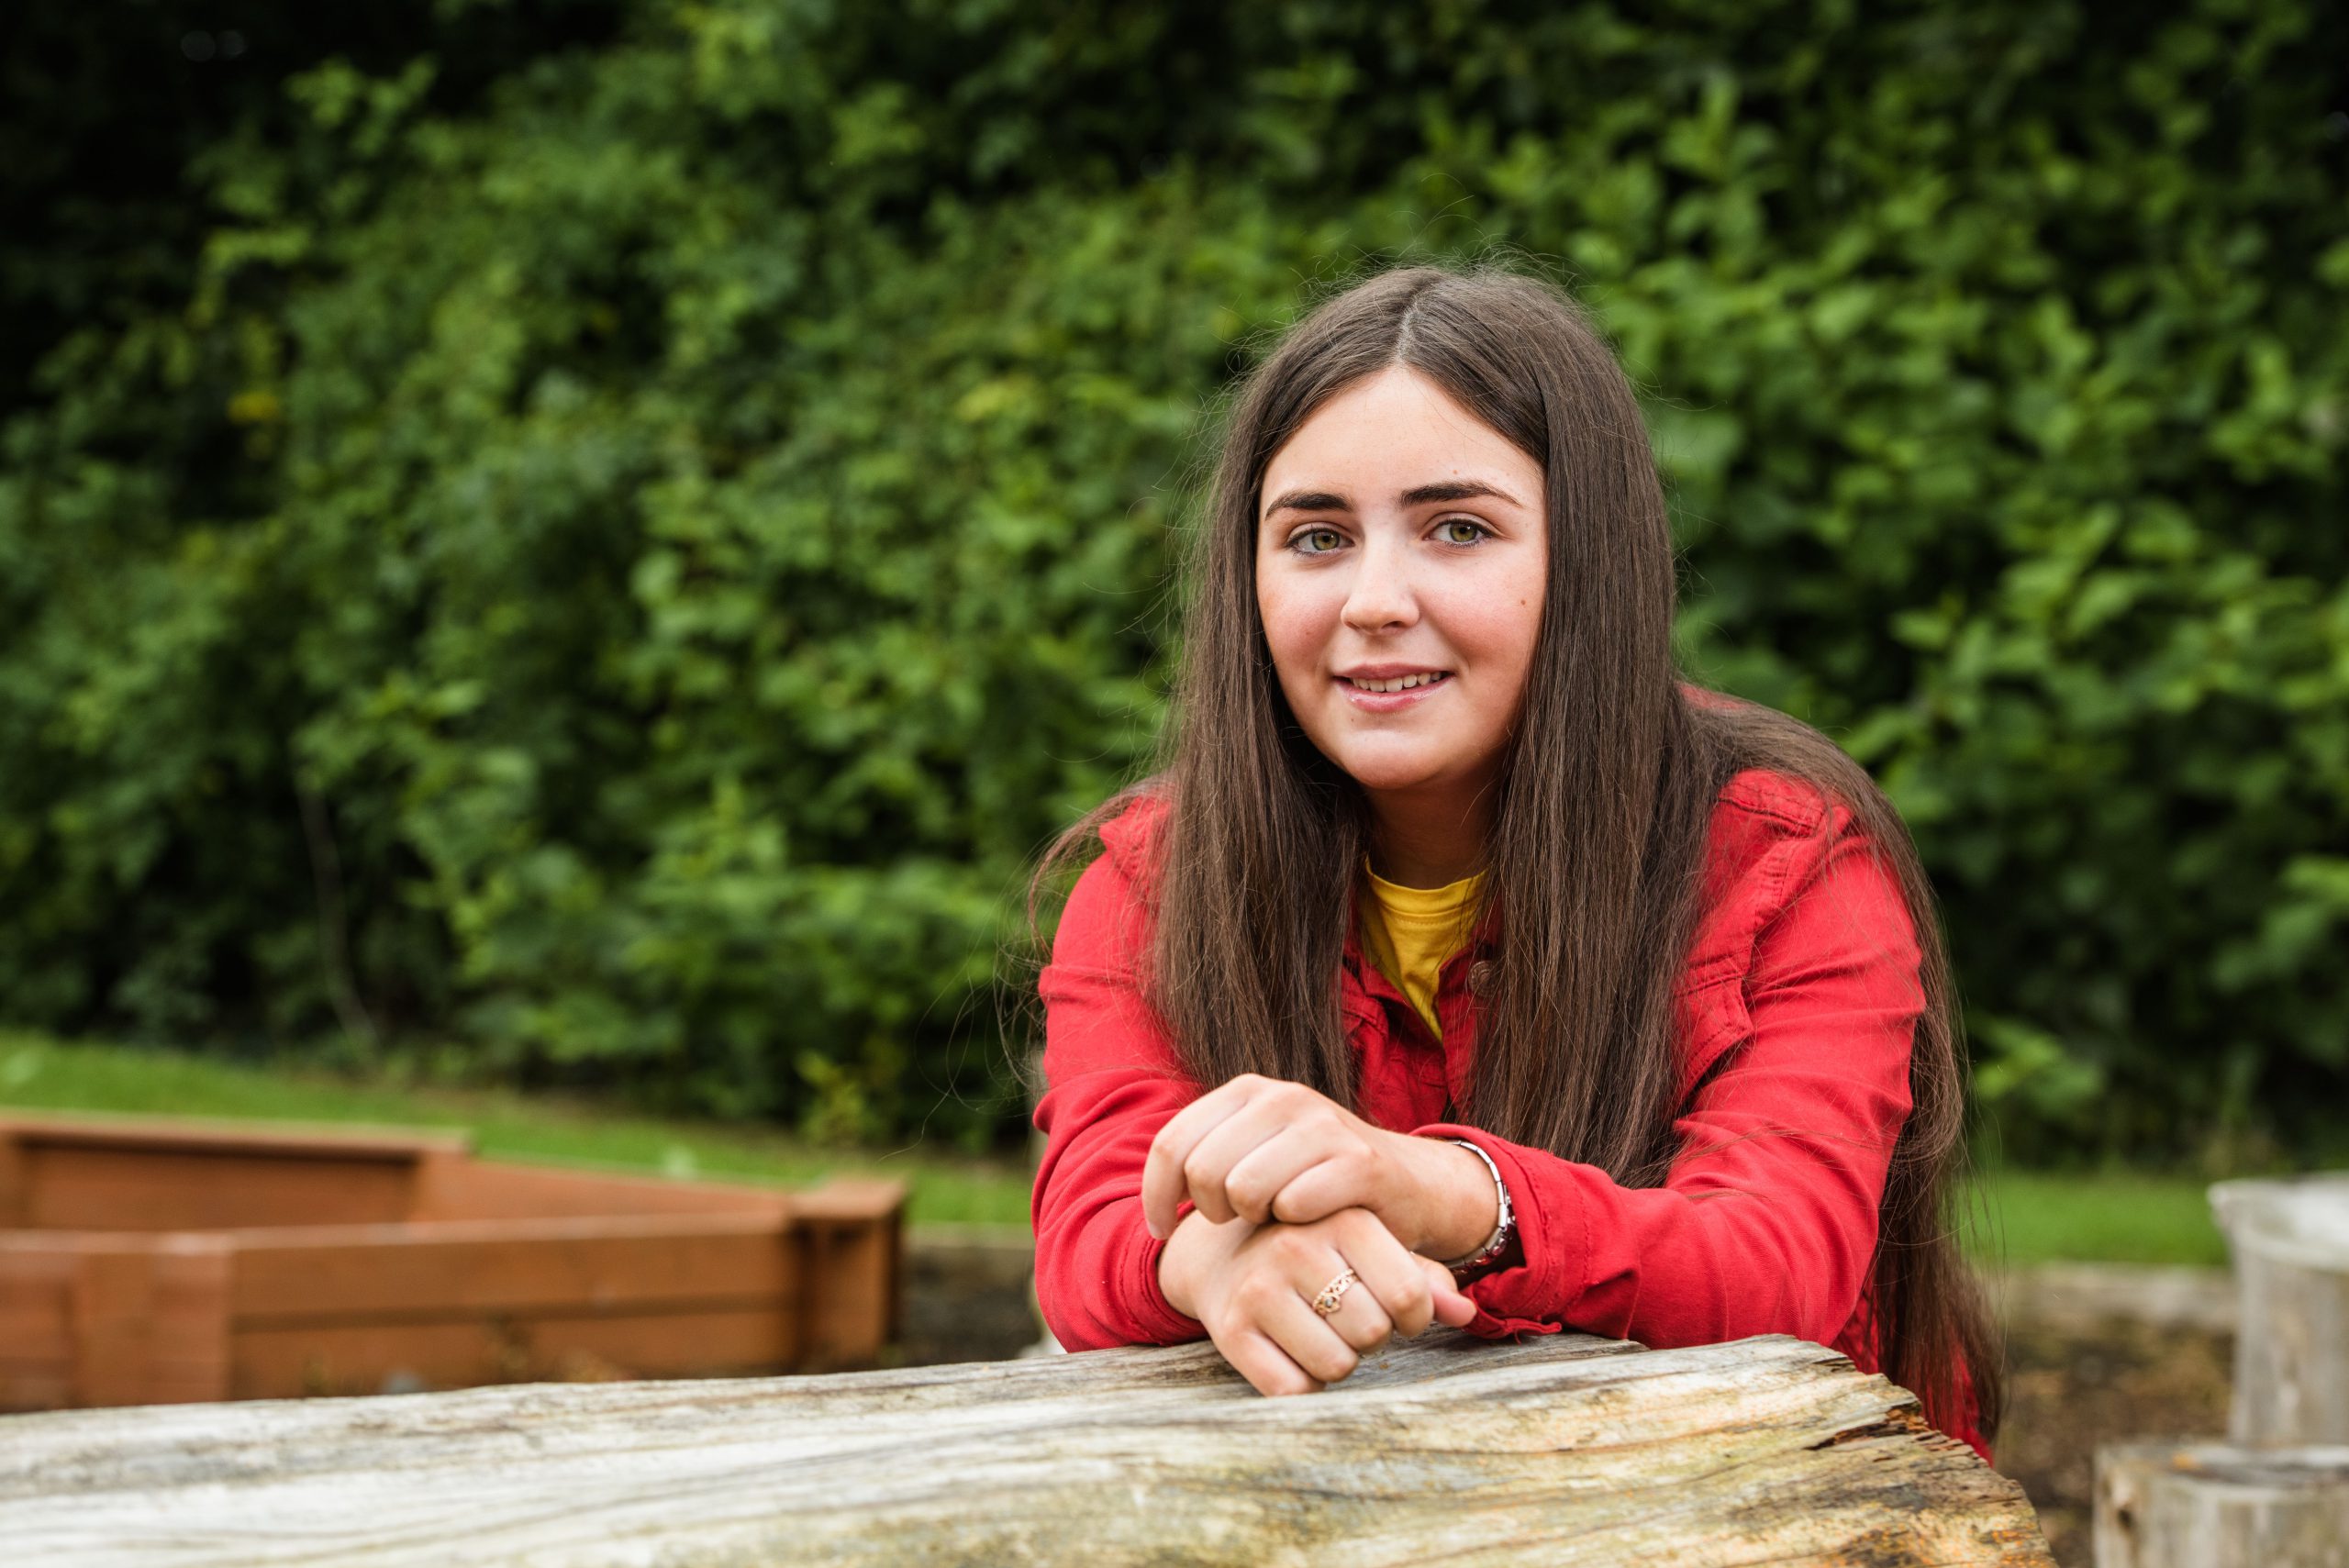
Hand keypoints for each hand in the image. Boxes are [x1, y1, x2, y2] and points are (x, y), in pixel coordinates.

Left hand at [1141, 1073, 1497, 1260]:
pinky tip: (1307, 1223)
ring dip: (1253, 1220)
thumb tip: (1150, 1185)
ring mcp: (1323, 1125)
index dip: (1156, 1195)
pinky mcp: (1359, 1160)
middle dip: (1210, 1211)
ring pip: (1245, 1188)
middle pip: (1203, 1170)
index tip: (1162, 1230)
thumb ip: (1207, 1154)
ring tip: (1271, 1220)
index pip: (1172, 1143)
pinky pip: (1294, 1203)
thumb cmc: (1316, 1179)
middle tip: (1236, 1224)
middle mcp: (1282, 1097)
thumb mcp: (1256, 1153)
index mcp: (1247, 1090)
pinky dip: (1294, 1224)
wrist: (1409, 1185)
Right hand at [1159, 1206, 1477, 1395]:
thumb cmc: (1317, 1250)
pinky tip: (1291, 1352)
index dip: (1414, 1318)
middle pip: (1374, 1332)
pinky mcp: (1230, 1329)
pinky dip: (1302, 1383)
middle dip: (1372, 1337)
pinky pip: (1292, 1389)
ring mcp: (1259, 1288)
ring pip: (1336, 1365)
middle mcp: (1296, 1247)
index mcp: (1342, 1219)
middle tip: (1349, 1318)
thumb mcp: (1370, 1246)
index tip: (1397, 1312)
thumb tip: (1465, 1313)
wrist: (1221, 1251)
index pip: (1409, 1295)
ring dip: (1338, 1361)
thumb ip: (1422, 1277)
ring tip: (1321, 1332)